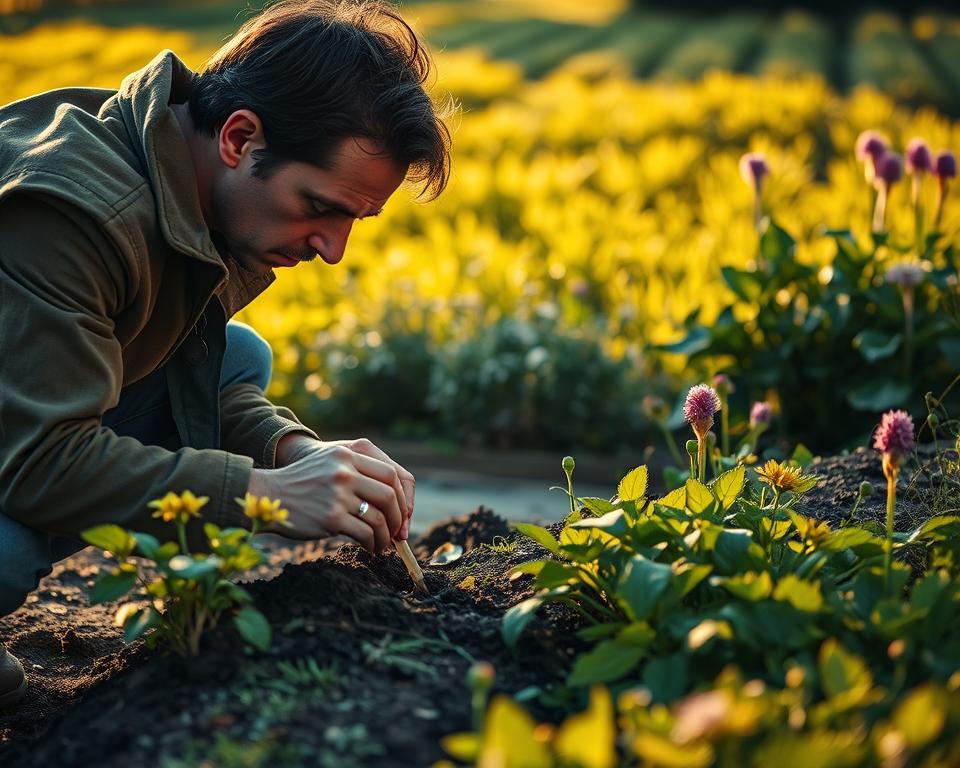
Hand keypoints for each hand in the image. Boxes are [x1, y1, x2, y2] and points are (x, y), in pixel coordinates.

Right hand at [254, 437, 415, 551]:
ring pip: (380, 517)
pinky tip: (370, 547)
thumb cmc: (306, 482)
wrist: (269, 494)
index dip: (405, 497)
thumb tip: (400, 502)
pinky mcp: (331, 516)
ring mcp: (338, 492)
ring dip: (386, 535)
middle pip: (390, 494)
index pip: (393, 473)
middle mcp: (346, 469)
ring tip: (383, 544)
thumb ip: (362, 470)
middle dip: (399, 517)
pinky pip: (366, 533)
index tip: (405, 514)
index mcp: (349, 453)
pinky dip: (373, 543)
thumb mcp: (332, 462)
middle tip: (398, 532)